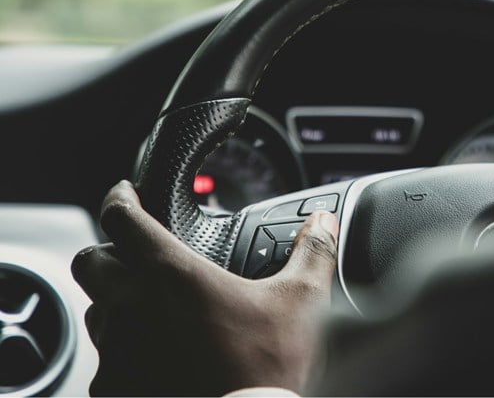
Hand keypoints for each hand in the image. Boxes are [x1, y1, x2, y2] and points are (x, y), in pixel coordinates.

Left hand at [71, 181, 338, 395]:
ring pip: (95, 314)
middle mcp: (131, 310)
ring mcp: (116, 356)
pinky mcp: (114, 392)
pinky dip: (124, 355)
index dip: (120, 197)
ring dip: (115, 305)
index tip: (125, 193)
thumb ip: (313, 252)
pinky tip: (156, 360)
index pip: (121, 217)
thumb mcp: (302, 302)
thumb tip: (324, 222)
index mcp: (170, 276)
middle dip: (108, 251)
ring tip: (150, 312)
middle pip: (90, 263)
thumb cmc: (269, 368)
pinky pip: (105, 365)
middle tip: (134, 254)